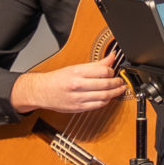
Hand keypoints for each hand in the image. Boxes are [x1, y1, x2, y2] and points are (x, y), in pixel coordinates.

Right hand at [10, 57, 126, 116]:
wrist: (42, 91)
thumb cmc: (58, 79)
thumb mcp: (75, 67)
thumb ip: (96, 64)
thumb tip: (112, 57)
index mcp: (77, 72)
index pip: (103, 71)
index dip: (112, 71)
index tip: (114, 71)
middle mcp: (77, 85)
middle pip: (105, 84)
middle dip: (117, 83)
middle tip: (120, 81)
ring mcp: (78, 98)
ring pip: (104, 96)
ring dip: (115, 93)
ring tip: (119, 89)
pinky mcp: (78, 108)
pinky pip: (98, 105)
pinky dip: (106, 101)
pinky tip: (108, 97)